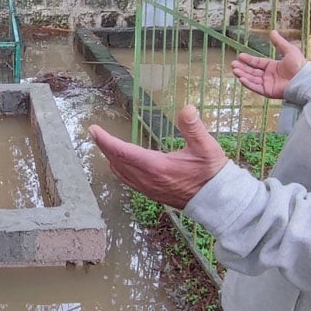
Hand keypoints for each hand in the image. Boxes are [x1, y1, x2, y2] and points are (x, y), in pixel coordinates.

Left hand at [89, 105, 227, 209]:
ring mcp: (148, 189)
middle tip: (95, 133)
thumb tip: (187, 108)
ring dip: (111, 158)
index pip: (122, 151)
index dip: (105, 140)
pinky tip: (121, 164)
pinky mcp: (152, 194)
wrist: (218, 201)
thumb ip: (194, 127)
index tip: (93, 129)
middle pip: (116, 161)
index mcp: (156, 166)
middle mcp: (147, 179)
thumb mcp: (206, 147)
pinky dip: (119, 169)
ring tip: (105, 145)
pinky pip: (128, 181)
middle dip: (104, 146)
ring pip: (120, 173)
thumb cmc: (212, 173)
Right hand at [231, 31, 305, 99]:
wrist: (304, 79)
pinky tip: (241, 78)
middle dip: (242, 68)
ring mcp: (268, 84)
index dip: (249, 59)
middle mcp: (269, 76)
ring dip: (243, 74)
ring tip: (235, 70)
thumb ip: (279, 42)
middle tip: (233, 64)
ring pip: (252, 79)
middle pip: (252, 72)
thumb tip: (272, 31)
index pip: (257, 63)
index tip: (240, 56)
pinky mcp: (268, 91)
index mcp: (273, 67)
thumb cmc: (300, 65)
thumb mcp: (289, 50)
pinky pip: (255, 87)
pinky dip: (248, 83)